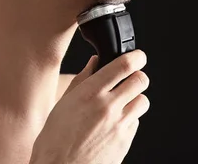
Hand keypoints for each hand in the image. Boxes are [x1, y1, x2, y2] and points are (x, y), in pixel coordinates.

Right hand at [30, 49, 149, 163]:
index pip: (123, 65)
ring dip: (135, 98)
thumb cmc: (55, 140)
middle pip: (140, 80)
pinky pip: (136, 122)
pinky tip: (114, 123)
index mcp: (90, 93)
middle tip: (131, 78)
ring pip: (143, 101)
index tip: (137, 56)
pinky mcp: (125, 142)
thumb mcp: (63, 103)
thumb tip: (95, 62)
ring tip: (123, 102)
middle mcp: (108, 107)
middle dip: (138, 76)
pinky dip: (129, 119)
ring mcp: (119, 125)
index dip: (136, 57)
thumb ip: (83, 79)